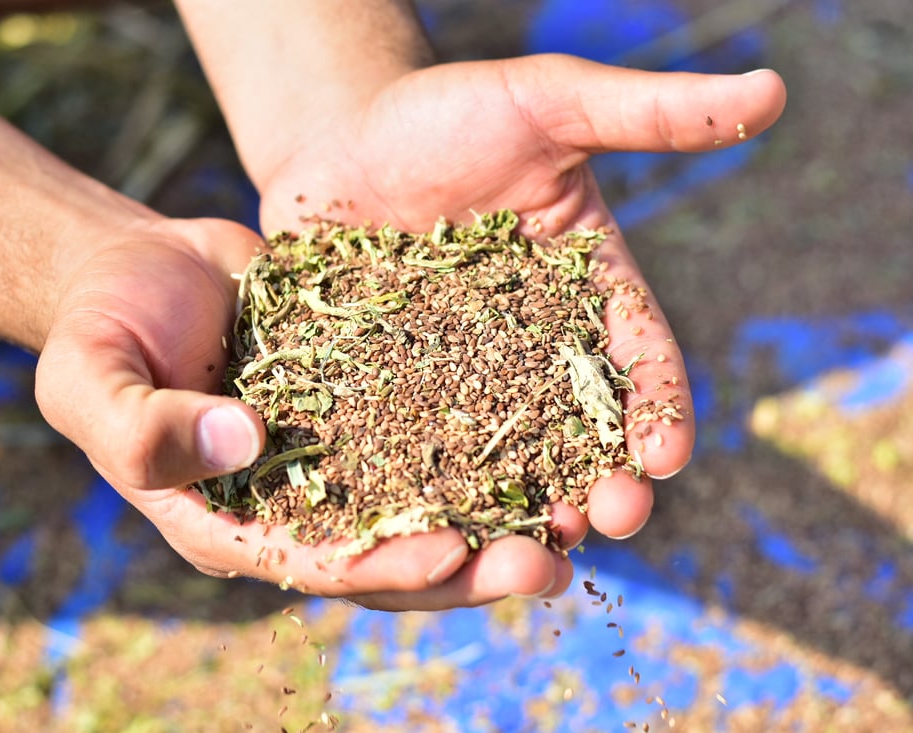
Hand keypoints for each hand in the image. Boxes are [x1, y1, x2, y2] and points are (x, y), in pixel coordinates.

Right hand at [34, 218, 560, 606]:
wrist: (139, 264)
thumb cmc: (100, 326)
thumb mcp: (94, 379)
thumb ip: (148, 427)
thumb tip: (245, 442)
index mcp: (228, 522)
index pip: (315, 565)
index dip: (384, 566)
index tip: (454, 550)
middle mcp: (295, 503)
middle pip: (390, 553)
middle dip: (468, 566)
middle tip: (547, 563)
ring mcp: (337, 455)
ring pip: (429, 499)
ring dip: (499, 514)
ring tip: (578, 511)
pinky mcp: (367, 400)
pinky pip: (435, 424)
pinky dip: (489, 434)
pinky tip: (554, 426)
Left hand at [255, 55, 786, 606]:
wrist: (336, 134)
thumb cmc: (444, 111)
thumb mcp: (546, 100)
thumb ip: (646, 111)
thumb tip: (774, 89)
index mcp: (584, 288)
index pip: (638, 353)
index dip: (658, 404)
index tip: (664, 455)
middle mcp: (530, 345)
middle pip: (579, 423)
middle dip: (603, 476)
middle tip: (612, 520)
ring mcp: (460, 375)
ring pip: (505, 453)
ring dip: (528, 504)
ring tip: (535, 548)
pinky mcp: (391, 391)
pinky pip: (414, 448)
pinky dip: (431, 490)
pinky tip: (436, 529)